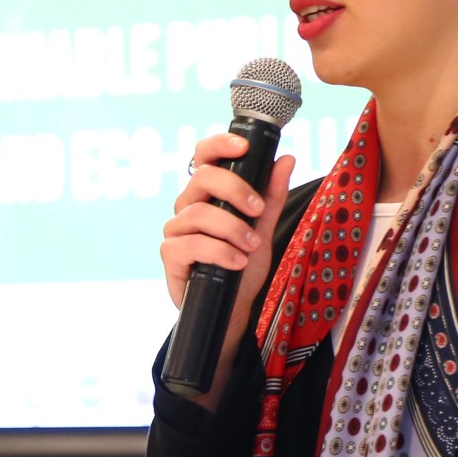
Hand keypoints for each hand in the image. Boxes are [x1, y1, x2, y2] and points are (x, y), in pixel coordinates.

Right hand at [159, 133, 296, 402]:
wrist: (233, 311)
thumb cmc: (243, 268)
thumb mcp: (264, 230)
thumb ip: (271, 197)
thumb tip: (286, 159)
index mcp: (208, 195)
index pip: (204, 157)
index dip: (219, 144)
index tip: (243, 147)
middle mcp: (188, 207)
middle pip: (202, 178)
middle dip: (235, 189)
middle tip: (258, 209)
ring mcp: (176, 231)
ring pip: (197, 213)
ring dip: (231, 228)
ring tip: (252, 246)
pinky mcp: (170, 257)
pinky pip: (189, 244)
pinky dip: (218, 251)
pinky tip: (236, 262)